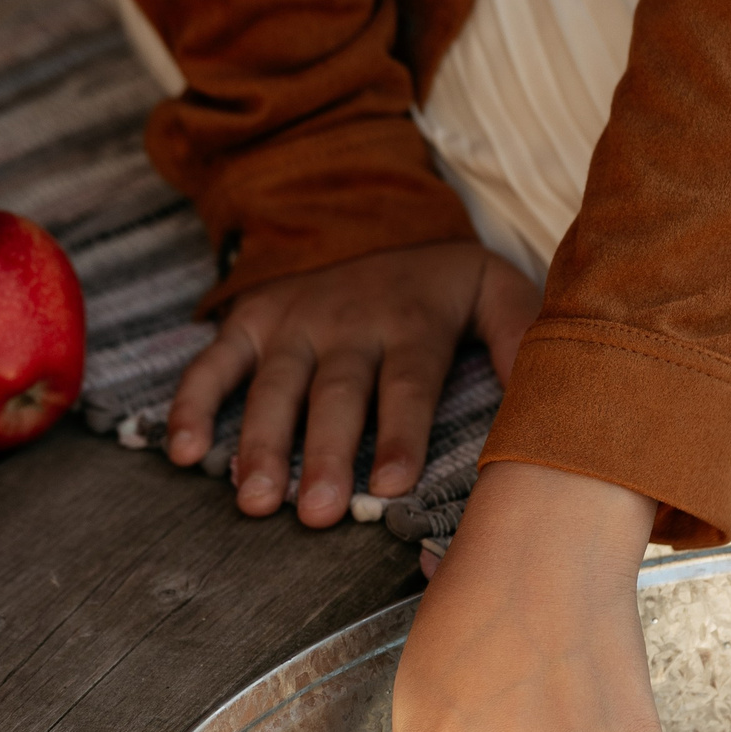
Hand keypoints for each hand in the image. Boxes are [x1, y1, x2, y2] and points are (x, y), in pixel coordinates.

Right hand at [169, 241, 539, 527]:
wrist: (381, 220)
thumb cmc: (446, 289)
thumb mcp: (498, 294)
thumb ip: (522, 340)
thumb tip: (546, 397)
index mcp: (414, 321)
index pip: (408, 382)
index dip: (399, 433)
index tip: (390, 485)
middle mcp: (350, 320)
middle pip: (336, 392)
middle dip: (322, 453)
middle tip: (314, 512)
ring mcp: (296, 320)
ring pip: (275, 385)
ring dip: (260, 443)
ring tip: (253, 500)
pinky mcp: (253, 320)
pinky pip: (215, 362)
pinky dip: (192, 403)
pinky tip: (184, 454)